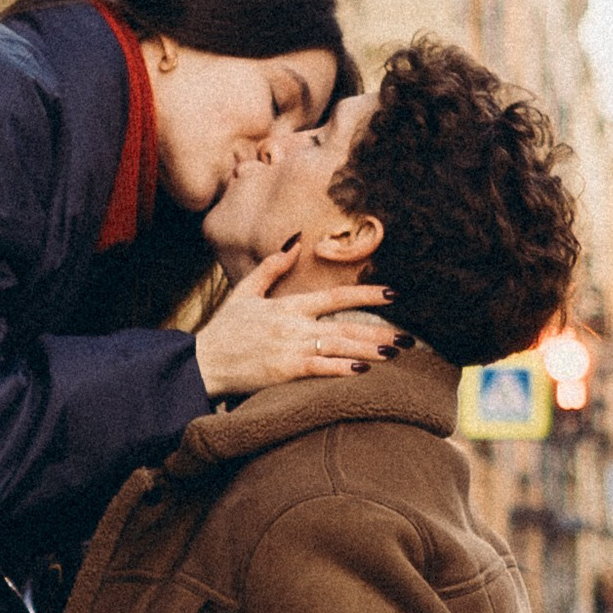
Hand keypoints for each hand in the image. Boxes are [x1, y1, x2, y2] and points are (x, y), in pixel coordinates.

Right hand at [194, 244, 398, 396]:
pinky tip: (364, 370)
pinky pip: (319, 368)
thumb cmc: (224, 331)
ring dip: (370, 349)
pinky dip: (342, 369)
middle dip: (380, 330)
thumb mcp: (245, 292)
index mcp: (288, 306)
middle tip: (410, 337)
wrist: (201, 363)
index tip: (395, 294)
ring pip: (339, 347)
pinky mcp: (283, 370)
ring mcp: (290, 348)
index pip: (335, 296)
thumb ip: (273, 266)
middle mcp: (294, 325)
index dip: (367, 294)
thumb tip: (296, 241)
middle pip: (346, 324)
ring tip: (396, 351)